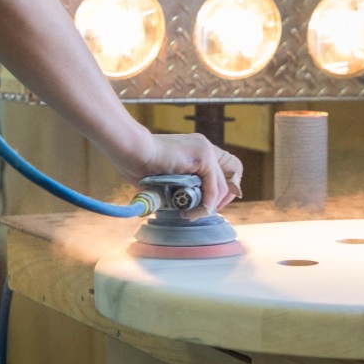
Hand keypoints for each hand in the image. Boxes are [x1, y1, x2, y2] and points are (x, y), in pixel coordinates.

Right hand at [117, 133, 243, 212]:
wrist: (131, 151)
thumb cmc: (137, 164)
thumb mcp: (164, 179)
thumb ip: (177, 188)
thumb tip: (181, 208)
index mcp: (197, 150)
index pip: (224, 169)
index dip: (222, 190)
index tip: (207, 205)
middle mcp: (205, 147)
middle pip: (233, 173)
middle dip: (224, 198)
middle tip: (205, 212)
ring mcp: (206, 150)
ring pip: (223, 185)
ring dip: (210, 205)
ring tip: (192, 215)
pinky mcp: (203, 156)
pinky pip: (213, 187)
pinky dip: (206, 203)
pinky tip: (192, 212)